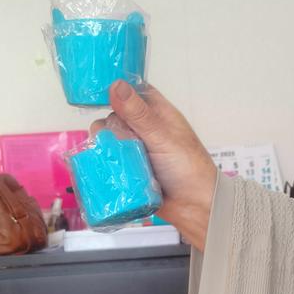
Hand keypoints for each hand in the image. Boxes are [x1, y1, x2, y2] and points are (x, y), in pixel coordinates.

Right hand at [90, 80, 216, 249]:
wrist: (195, 207)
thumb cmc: (189, 168)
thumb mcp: (162, 137)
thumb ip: (139, 114)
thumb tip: (116, 85)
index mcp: (157, 112)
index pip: (132, 91)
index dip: (116, 90)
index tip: (98, 96)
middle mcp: (144, 128)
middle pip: (113, 116)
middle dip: (111, 128)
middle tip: (124, 142)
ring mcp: (135, 149)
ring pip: (108, 139)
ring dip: (106, 147)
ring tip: (118, 159)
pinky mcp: (127, 168)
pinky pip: (107, 160)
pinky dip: (103, 163)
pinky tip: (104, 168)